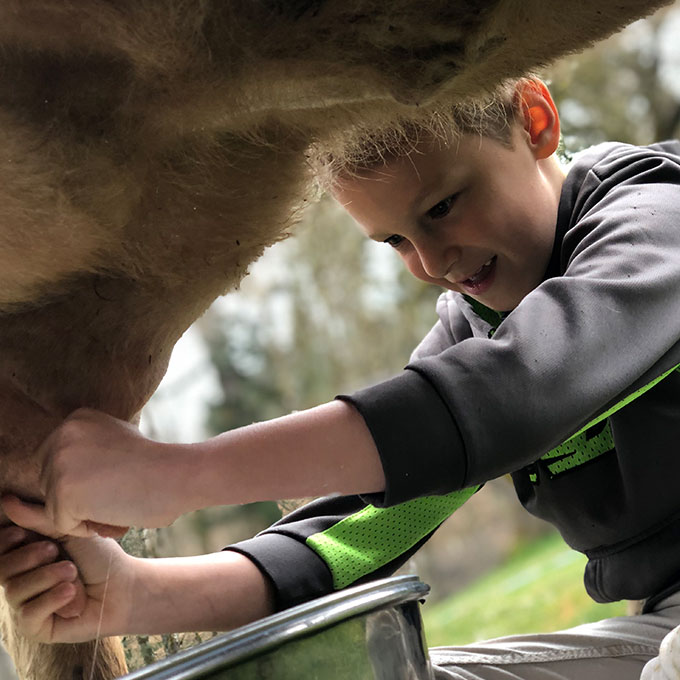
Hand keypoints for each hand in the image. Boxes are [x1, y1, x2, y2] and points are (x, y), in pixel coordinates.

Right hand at [0, 525, 133, 642]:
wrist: (123, 587)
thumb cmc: (100, 557)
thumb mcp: (70, 532)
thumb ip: (39, 520)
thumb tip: (8, 501)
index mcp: (28, 553)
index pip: (1, 548)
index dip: (6, 542)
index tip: (22, 534)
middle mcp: (23, 578)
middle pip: (1, 569)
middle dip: (28, 557)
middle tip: (54, 551)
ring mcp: (28, 604)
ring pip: (13, 591)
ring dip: (46, 577)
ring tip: (72, 572)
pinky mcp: (36, 627)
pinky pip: (27, 615)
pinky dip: (51, 599)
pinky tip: (71, 592)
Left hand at [2, 408, 186, 536]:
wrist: (181, 474)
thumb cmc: (159, 468)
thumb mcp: (115, 450)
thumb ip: (82, 460)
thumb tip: (10, 506)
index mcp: (75, 420)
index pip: (58, 467)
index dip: (90, 483)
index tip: (122, 479)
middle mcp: (61, 435)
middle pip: (52, 487)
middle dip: (84, 500)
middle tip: (126, 490)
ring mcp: (59, 462)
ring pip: (57, 507)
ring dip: (87, 515)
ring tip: (123, 502)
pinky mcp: (62, 492)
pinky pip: (64, 526)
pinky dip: (90, 528)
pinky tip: (117, 513)